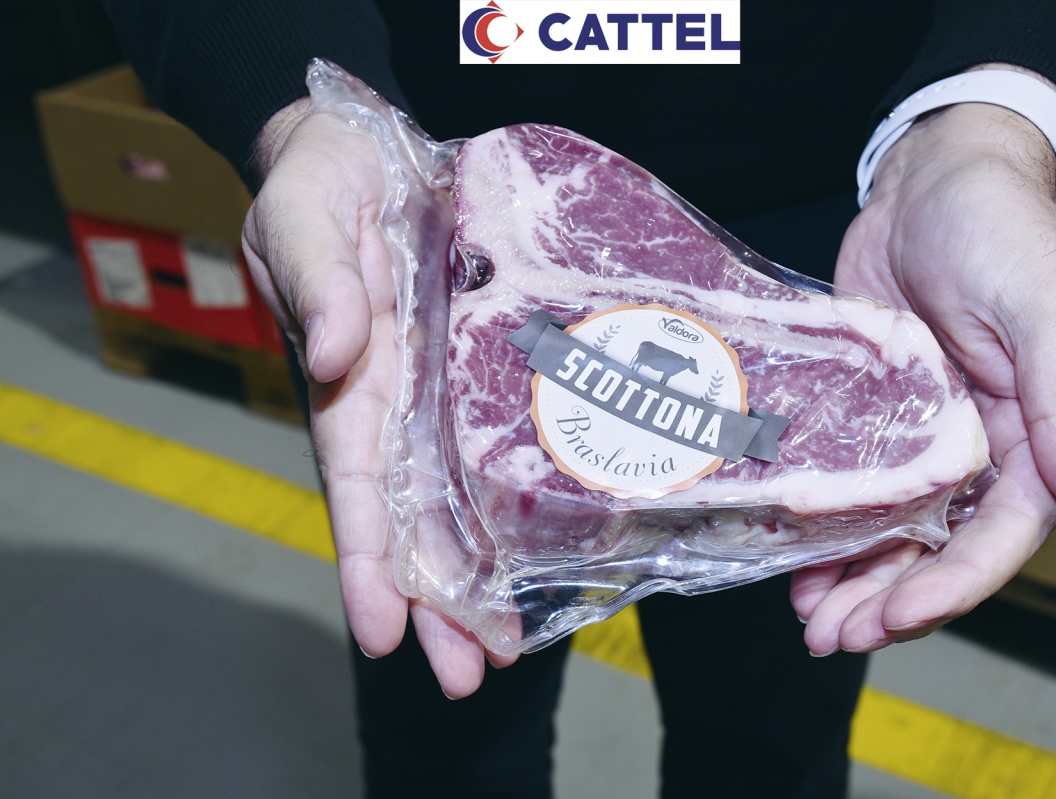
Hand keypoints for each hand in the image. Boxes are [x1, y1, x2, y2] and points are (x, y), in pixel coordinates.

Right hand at [242, 101, 510, 696]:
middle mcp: (391, 404)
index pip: (354, 485)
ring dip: (473, 576)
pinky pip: (495, 444)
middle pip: (407, 518)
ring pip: (453, 498)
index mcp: (345, 381)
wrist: (368, 149)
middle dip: (431, 599)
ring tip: (503, 649)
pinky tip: (542, 555)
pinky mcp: (476, 367)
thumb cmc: (320, 181)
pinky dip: (511, 502)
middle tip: (465, 675)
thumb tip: (336, 357)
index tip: (384, 631)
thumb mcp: (301, 217)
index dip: (366, 559)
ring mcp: (436, 392)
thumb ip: (316, 282)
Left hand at [792, 94, 1055, 655]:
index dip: (954, 584)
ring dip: (856, 578)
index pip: (1004, 532)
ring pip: (894, 527)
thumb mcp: (1048, 306)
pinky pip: (852, 483)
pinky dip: (829, 525)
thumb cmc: (1003, 226)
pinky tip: (797, 559)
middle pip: (942, 546)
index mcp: (1042, 432)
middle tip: (834, 638)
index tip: (897, 619)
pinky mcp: (873, 413)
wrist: (930, 176)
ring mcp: (923, 433)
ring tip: (811, 620)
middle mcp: (984, 446)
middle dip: (893, 599)